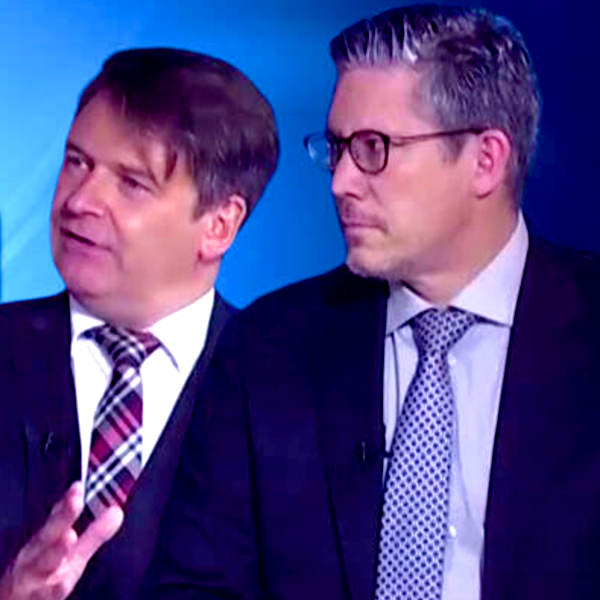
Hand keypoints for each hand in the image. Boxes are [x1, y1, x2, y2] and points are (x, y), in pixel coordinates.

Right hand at [0, 482, 122, 599]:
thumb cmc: (42, 581)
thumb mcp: (72, 557)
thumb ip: (94, 535)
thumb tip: (117, 511)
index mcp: (45, 544)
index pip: (57, 517)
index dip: (67, 502)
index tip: (79, 486)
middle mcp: (35, 558)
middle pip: (47, 535)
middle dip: (62, 517)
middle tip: (75, 500)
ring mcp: (31, 580)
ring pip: (41, 564)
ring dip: (54, 551)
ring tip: (68, 536)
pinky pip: (41, 596)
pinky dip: (50, 589)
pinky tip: (60, 583)